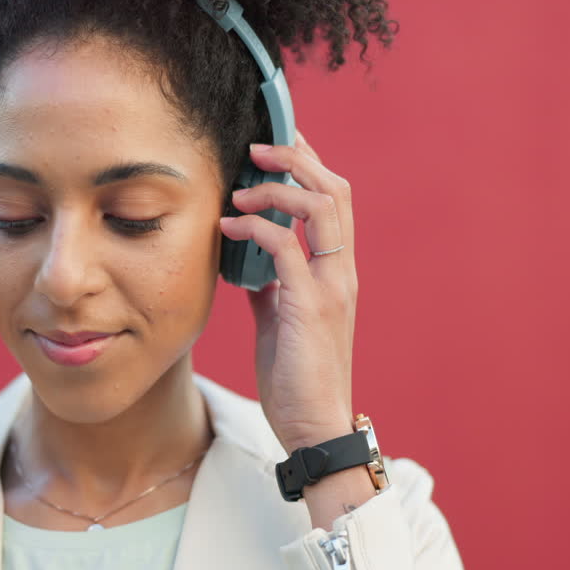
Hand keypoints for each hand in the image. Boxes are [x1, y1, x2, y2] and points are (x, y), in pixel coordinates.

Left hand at [218, 130, 358, 452]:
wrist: (312, 426)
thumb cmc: (295, 375)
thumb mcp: (279, 318)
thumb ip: (270, 284)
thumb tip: (247, 259)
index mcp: (336, 270)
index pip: (333, 198)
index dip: (308, 163)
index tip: (275, 142)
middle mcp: (341, 270)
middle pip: (334, 189)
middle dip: (296, 157)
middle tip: (256, 146)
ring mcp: (331, 286)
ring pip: (320, 208)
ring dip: (277, 187)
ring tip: (239, 185)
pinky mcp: (311, 306)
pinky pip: (286, 248)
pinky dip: (256, 229)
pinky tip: (227, 228)